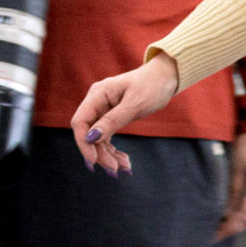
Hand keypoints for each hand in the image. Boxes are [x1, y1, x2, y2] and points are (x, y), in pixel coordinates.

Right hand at [72, 55, 179, 173]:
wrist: (165, 77)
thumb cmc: (152, 86)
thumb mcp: (135, 104)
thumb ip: (113, 120)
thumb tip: (92, 138)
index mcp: (98, 94)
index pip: (80, 122)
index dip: (84, 143)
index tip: (94, 161)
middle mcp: (96, 102)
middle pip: (88, 133)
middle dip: (99, 152)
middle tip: (114, 169)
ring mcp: (103, 110)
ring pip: (97, 138)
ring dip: (107, 154)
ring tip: (123, 168)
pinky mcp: (111, 117)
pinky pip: (107, 137)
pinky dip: (114, 150)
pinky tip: (124, 161)